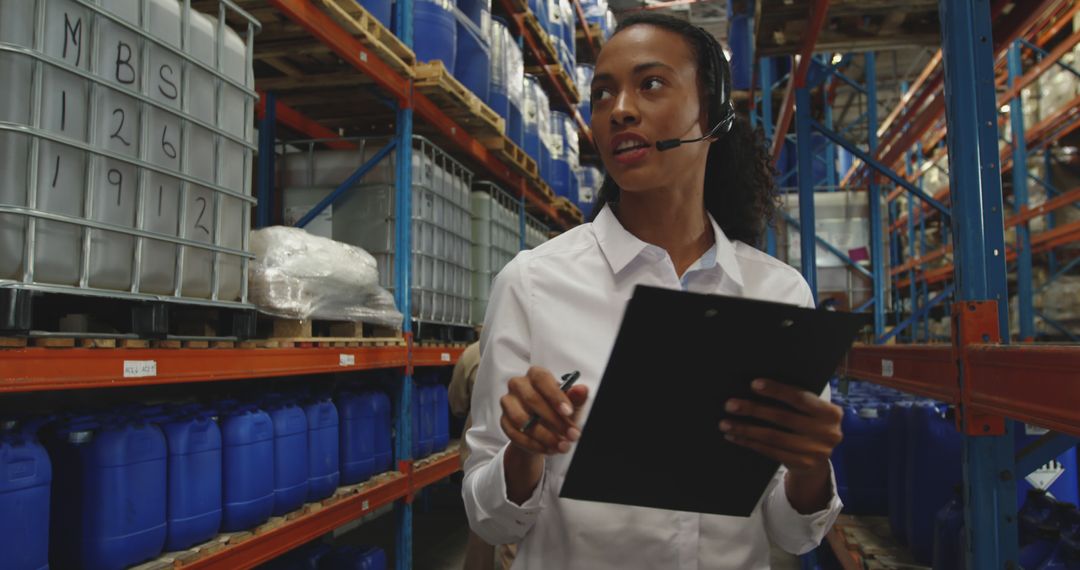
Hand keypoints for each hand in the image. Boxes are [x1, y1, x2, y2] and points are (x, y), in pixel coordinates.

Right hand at [500, 367, 588, 456]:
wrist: (544, 429)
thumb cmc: (557, 410)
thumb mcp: (571, 405)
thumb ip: (576, 397)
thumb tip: (582, 390)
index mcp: (536, 374)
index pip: (542, 379)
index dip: (555, 396)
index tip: (568, 412)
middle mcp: (518, 385)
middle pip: (532, 400)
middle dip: (554, 420)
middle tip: (571, 435)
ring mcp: (508, 402)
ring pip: (521, 419)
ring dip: (544, 436)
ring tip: (562, 446)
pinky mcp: (503, 421)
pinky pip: (515, 434)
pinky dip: (533, 445)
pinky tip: (548, 449)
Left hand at [720, 378, 842, 511]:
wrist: (820, 458)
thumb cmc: (810, 423)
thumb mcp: (813, 410)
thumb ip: (797, 400)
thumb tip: (758, 386)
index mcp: (830, 412)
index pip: (800, 398)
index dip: (776, 390)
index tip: (753, 385)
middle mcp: (827, 433)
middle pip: (783, 418)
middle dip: (753, 410)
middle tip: (730, 405)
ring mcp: (816, 452)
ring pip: (773, 437)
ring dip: (746, 429)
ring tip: (725, 423)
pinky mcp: (802, 464)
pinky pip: (770, 451)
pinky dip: (750, 442)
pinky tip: (735, 436)